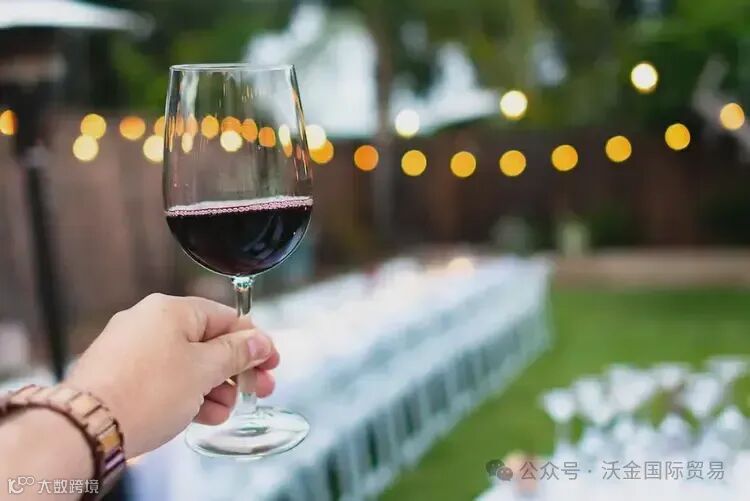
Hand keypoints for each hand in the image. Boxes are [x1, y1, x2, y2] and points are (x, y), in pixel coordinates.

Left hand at [65, 293, 278, 457]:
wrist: (87, 427)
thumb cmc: (143, 393)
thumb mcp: (204, 370)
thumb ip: (237, 353)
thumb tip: (259, 341)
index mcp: (170, 309)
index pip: (225, 317)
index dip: (253, 342)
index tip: (270, 362)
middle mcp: (148, 322)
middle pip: (207, 342)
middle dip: (235, 370)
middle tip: (257, 389)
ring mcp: (131, 349)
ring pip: (186, 363)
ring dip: (213, 387)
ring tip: (224, 410)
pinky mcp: (120, 374)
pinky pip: (164, 378)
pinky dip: (186, 394)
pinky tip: (200, 414)